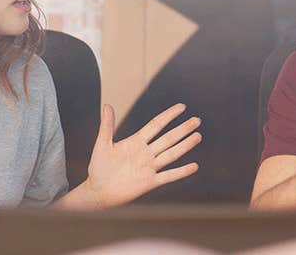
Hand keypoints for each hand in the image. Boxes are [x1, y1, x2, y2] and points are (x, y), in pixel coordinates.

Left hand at [82, 103, 201, 207]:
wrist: (98, 191)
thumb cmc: (99, 167)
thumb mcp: (102, 144)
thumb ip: (107, 126)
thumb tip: (107, 105)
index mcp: (136, 142)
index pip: (156, 125)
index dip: (169, 115)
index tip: (182, 107)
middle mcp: (146, 153)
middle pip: (168, 138)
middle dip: (182, 129)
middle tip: (197, 120)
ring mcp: (149, 167)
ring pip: (171, 154)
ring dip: (185, 146)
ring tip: (198, 136)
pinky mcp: (149, 182)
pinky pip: (168, 176)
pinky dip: (181, 172)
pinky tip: (194, 166)